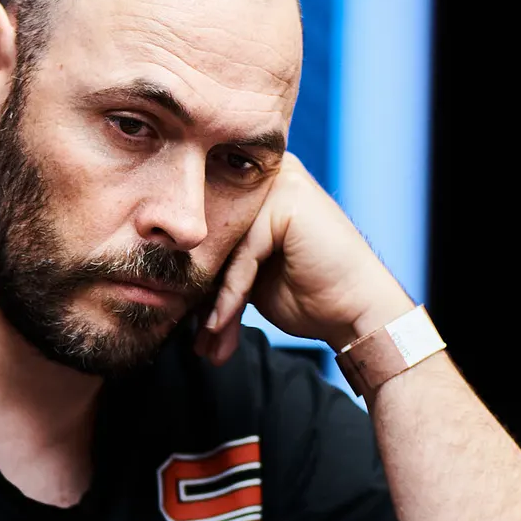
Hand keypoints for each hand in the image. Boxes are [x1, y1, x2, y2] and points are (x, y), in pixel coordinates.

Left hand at [196, 154, 409, 366]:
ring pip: (226, 249)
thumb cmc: (310, 297)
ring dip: (212, 305)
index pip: (210, 233)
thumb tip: (164, 288)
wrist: (357, 311)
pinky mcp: (286, 200)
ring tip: (207, 344)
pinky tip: (220, 326)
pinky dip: (230, 296)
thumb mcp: (250, 279)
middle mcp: (267, 177)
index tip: (184, 325)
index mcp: (256, 188)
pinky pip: (244, 255)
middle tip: (196, 343)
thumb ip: (217, 266)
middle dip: (202, 297)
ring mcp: (279, 183)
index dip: (195, 280)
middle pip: (215, 240)